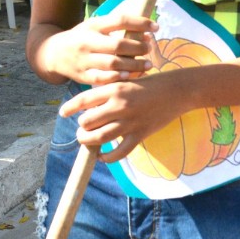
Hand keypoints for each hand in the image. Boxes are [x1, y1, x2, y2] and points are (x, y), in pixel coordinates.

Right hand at [44, 11, 157, 86]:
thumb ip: (116, 28)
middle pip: (118, 44)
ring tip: (147, 64)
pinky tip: (129, 76)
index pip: (120, 20)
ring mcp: (84, 60)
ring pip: (113, 63)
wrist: (54, 54)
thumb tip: (146, 31)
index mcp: (93, 26)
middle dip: (138, 47)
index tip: (156, 27)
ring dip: (133, 65)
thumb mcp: (94, 26)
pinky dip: (117, 77)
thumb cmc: (82, 38)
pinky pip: (103, 78)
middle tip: (149, 48)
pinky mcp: (82, 76)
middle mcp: (87, 42)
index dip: (140, 23)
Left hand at [59, 72, 185, 161]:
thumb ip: (109, 91)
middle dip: (82, 127)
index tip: (62, 113)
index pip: (83, 100)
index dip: (70, 108)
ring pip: (100, 137)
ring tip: (85, 140)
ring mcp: (130, 122)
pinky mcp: (140, 134)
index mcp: (115, 89)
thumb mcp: (127, 80)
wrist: (177, 91)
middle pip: (88, 121)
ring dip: (88, 141)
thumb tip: (89, 103)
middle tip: (82, 128)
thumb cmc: (151, 83)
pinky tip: (102, 156)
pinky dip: (107, 157)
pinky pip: (119, 152)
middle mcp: (120, 105)